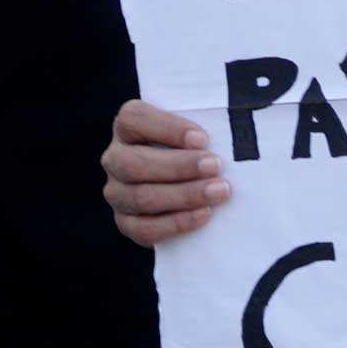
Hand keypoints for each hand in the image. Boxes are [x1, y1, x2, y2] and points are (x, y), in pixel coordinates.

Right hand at [102, 99, 230, 245]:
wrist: (192, 186)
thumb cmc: (196, 149)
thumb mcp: (195, 131)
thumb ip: (205, 126)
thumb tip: (231, 128)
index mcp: (127, 127)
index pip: (134, 119)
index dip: (167, 128)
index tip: (202, 138)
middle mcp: (115, 158)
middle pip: (134, 163)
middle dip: (178, 166)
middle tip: (215, 166)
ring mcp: (117, 192)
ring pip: (140, 197)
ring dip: (183, 195)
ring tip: (218, 191)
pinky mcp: (126, 222)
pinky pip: (145, 229)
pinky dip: (177, 222)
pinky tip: (204, 214)